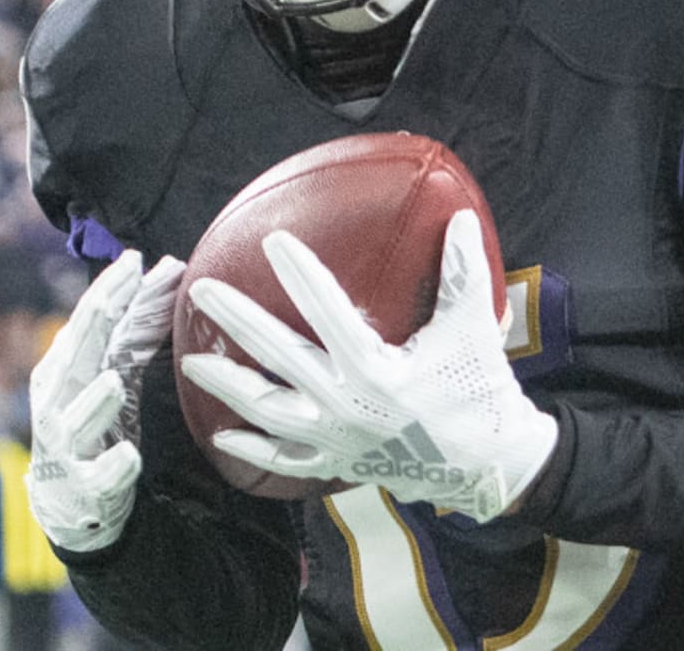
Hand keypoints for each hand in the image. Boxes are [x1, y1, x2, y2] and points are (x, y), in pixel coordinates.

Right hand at [26, 249, 184, 551]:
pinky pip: (100, 477)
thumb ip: (139, 323)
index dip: (108, 291)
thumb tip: (172, 266)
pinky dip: (113, 467)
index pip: (87, 322)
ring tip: (114, 382)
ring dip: (94, 402)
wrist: (71, 501)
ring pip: (75, 421)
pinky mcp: (85, 488)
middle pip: (75, 357)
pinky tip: (129, 456)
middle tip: (118, 293)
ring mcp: (68, 447)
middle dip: (95, 323)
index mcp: (66, 370)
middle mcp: (59, 402)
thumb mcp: (113, 368)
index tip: (133, 259)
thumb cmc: (95, 421)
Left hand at [180, 209, 557, 521]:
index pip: (326, 310)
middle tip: (203, 290)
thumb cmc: (481, 390)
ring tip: (193, 361)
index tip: (272, 240)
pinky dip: (253, 450)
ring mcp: (336, 439)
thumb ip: (464, 272)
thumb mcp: (475, 328)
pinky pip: (285, 460)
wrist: (490, 467)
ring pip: (268, 409)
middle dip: (237, 319)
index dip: (299, 272)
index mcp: (376, 368)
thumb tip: (461, 216)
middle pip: (279, 355)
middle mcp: (346, 404)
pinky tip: (223, 435)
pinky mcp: (338, 464)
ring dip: (227, 384)